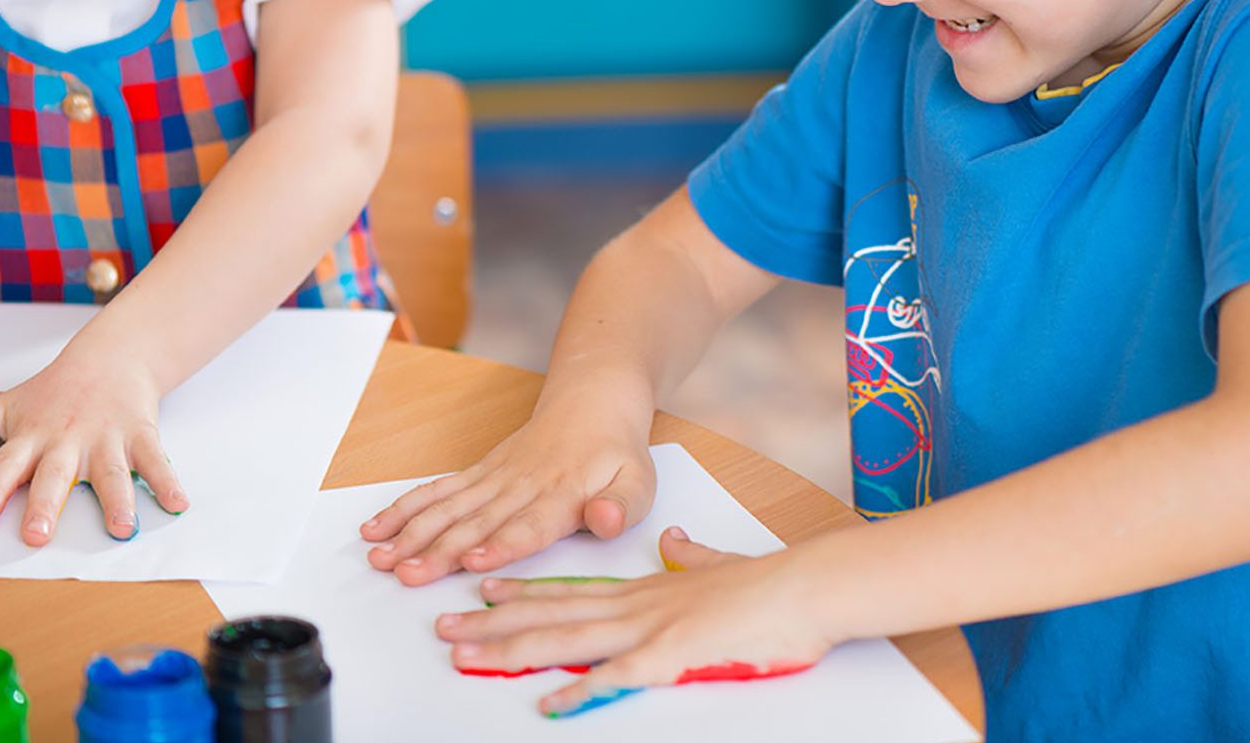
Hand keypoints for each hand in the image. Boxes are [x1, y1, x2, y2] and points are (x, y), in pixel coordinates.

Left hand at [0, 351, 188, 544]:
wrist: (112, 357)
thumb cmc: (57, 390)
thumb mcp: (11, 405)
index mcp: (31, 436)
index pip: (7, 463)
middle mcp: (67, 441)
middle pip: (54, 475)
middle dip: (46, 505)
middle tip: (38, 534)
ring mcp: (105, 439)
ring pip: (109, 474)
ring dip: (117, 502)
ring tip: (120, 528)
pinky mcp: (140, 436)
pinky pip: (156, 462)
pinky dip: (168, 483)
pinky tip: (177, 503)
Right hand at [360, 395, 656, 585]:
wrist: (592, 401)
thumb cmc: (616, 453)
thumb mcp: (638, 482)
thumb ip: (621, 506)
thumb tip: (606, 520)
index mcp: (561, 495)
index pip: (528, 525)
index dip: (500, 545)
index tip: (471, 562)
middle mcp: (521, 487)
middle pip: (475, 522)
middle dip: (437, 550)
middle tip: (406, 574)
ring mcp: (494, 479)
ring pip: (447, 507)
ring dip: (411, 533)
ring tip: (380, 558)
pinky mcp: (478, 474)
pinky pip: (437, 491)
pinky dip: (405, 508)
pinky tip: (376, 529)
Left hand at [435, 527, 834, 717]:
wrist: (806, 587)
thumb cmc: (770, 586)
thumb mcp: (720, 566)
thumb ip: (694, 558)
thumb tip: (678, 543)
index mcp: (647, 590)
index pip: (571, 590)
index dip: (524, 594)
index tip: (484, 593)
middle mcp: (638, 606)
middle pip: (552, 615)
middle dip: (493, 625)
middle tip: (444, 628)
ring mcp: (651, 629)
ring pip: (567, 640)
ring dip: (512, 649)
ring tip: (468, 656)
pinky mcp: (672, 656)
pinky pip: (617, 678)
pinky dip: (581, 691)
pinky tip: (550, 705)